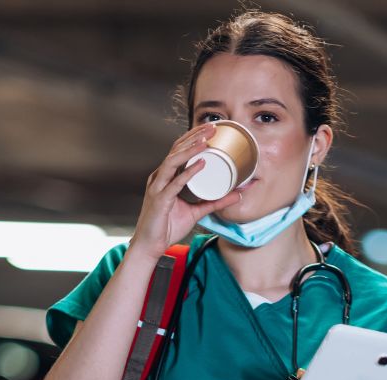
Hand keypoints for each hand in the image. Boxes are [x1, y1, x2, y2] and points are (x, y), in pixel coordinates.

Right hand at [128, 123, 241, 257]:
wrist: (150, 246)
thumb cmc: (167, 227)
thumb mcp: (196, 212)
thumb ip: (215, 203)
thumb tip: (236, 195)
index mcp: (166, 177)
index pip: (178, 150)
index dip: (193, 137)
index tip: (211, 129)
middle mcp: (160, 178)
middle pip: (176, 149)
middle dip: (194, 136)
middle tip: (213, 127)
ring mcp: (158, 187)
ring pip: (173, 161)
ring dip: (191, 149)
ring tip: (207, 140)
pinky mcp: (160, 200)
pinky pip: (175, 183)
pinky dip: (189, 172)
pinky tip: (201, 163)